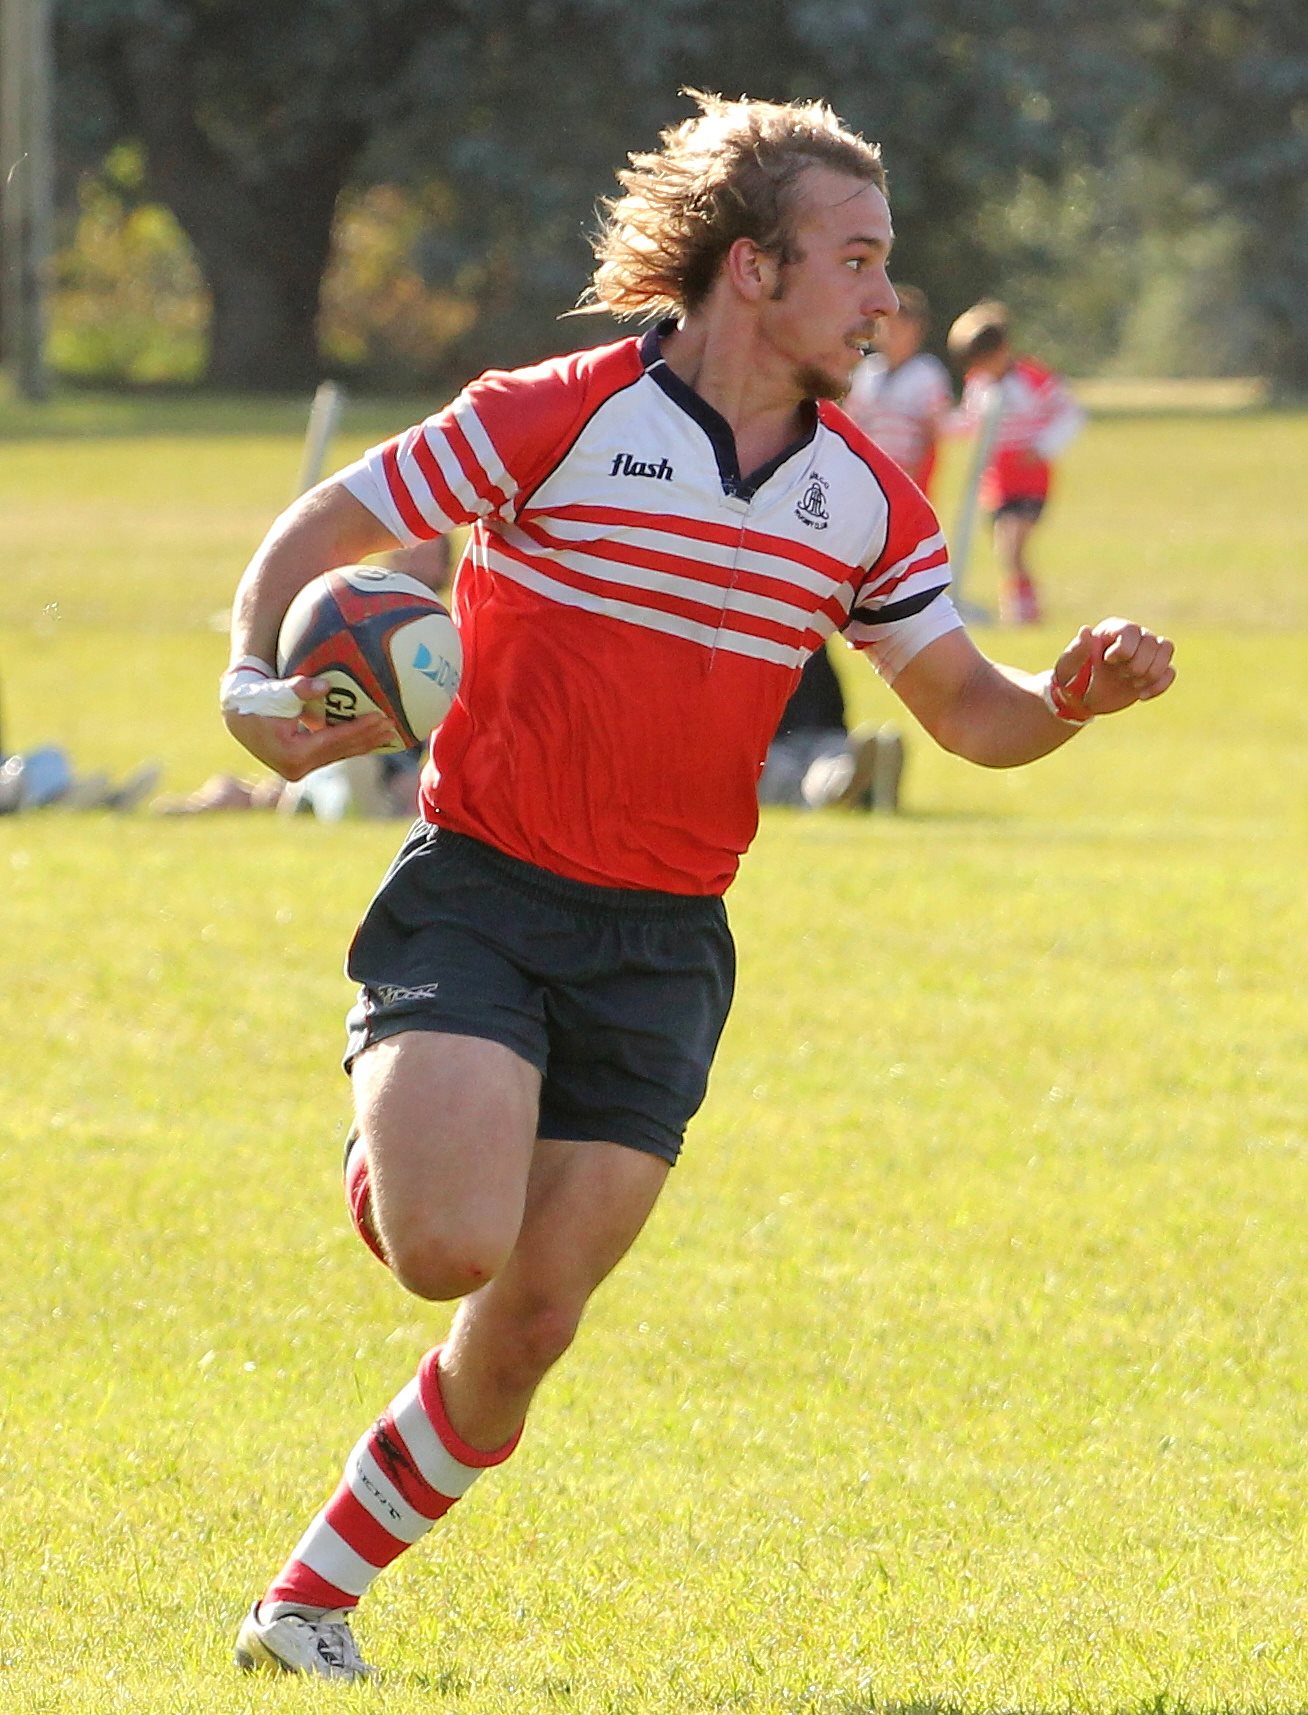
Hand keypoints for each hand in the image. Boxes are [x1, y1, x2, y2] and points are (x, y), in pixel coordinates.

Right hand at [221, 669, 398, 779]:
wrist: (237, 713)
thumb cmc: (256, 698)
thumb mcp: (276, 691)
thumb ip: (300, 688)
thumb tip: (326, 686)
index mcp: (292, 753)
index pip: (334, 741)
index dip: (359, 730)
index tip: (382, 718)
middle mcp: (296, 768)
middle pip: (341, 752)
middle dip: (369, 739)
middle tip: (394, 726)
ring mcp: (299, 769)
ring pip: (339, 755)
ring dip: (365, 744)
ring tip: (390, 733)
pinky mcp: (301, 765)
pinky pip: (332, 754)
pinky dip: (352, 744)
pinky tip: (372, 738)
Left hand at [1053, 618, 1175, 717]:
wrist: (1081, 698)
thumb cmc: (1071, 677)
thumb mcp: (1068, 666)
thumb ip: (1076, 650)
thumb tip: (1085, 630)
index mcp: (1112, 629)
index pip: (1131, 631)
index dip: (1124, 650)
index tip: (1108, 662)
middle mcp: (1133, 635)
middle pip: (1151, 642)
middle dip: (1136, 666)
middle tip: (1120, 676)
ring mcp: (1146, 652)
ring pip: (1166, 649)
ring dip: (1151, 673)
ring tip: (1132, 684)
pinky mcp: (1154, 669)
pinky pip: (1170, 671)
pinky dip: (1159, 686)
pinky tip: (1141, 696)